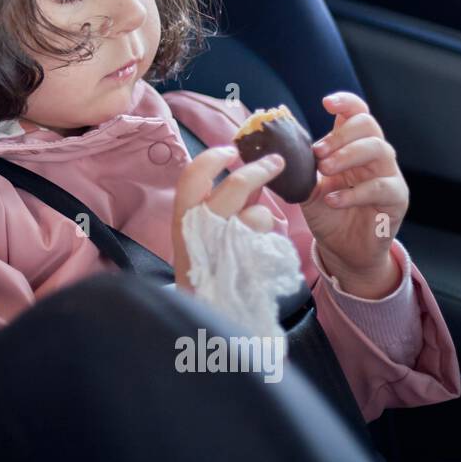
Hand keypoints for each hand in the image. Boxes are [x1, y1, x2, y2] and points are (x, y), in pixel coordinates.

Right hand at [171, 144, 288, 290]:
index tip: (231, 150)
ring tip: (259, 225)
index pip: (192, 178)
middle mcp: (201, 229)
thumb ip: (221, 204)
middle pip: (235, 187)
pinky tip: (259, 247)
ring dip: (264, 213)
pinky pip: (267, 238)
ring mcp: (224, 246)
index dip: (213, 158)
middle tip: (276, 161)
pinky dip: (267, 236)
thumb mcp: (200, 232)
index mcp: (184, 218)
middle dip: (260, 169)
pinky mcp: (246, 262)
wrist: (206, 311)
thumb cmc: (204, 264)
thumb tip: (249, 174)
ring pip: (257, 213)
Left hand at [302, 92, 408, 296]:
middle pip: (368, 125)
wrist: (343, 249)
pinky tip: (333, 200)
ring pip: (380, 149)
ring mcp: (389, 175)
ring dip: (348, 156)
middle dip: (340, 135)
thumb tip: (273, 149)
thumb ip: (298, 167)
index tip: (326, 103)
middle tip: (318, 154)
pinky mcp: (397, 199)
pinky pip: (382, 187)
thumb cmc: (328, 213)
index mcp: (352, 146)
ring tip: (325, 171)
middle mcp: (374, 155)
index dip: (346, 102)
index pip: (357, 113)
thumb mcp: (306, 187)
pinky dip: (354, 192)